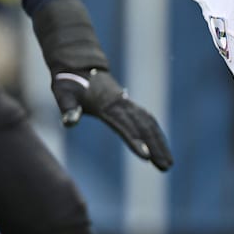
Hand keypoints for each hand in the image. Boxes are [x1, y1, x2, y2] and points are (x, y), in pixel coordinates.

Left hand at [51, 68, 172, 171]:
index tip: (146, 157)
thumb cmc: (69, 83)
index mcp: (107, 105)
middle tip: (166, 167)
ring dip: (160, 142)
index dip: (135, 141)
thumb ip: (68, 108)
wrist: (80, 65)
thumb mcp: (64, 94)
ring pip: (149, 123)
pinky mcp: (128, 104)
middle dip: (156, 147)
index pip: (124, 126)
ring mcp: (127, 103)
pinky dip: (156, 132)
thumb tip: (69, 122)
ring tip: (168, 164)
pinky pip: (147, 119)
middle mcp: (121, 104)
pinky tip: (162, 146)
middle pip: (143, 127)